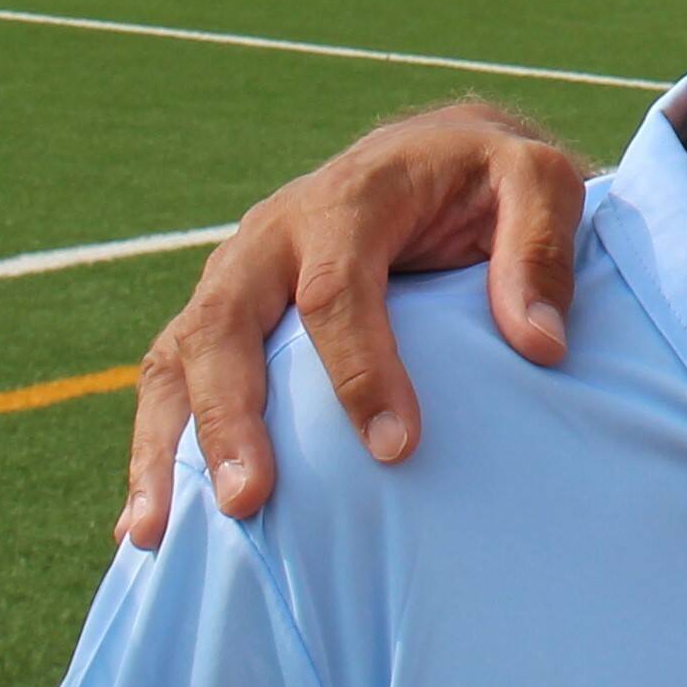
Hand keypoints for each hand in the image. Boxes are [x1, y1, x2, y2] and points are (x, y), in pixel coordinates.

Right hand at [120, 103, 591, 543]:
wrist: (431, 155)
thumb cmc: (486, 179)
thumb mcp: (536, 178)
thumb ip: (539, 248)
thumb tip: (539, 344)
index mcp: (347, 201)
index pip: (337, 288)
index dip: (360, 368)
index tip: (395, 449)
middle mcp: (271, 237)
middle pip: (227, 323)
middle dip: (231, 415)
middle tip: (248, 499)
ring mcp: (235, 278)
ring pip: (179, 356)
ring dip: (167, 443)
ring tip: (155, 531)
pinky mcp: (220, 317)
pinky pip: (171, 379)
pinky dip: (154, 448)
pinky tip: (147, 525)